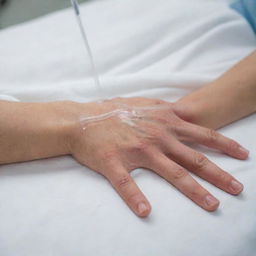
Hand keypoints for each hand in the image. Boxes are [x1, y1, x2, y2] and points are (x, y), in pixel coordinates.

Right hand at [68, 97, 248, 216]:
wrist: (83, 118)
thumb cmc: (114, 110)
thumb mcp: (144, 102)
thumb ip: (165, 108)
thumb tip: (182, 110)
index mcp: (164, 123)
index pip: (202, 134)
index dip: (225, 144)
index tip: (243, 154)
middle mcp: (156, 137)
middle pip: (194, 158)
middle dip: (219, 174)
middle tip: (238, 189)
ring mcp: (137, 151)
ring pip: (171, 173)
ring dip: (193, 191)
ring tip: (212, 205)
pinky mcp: (115, 163)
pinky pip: (127, 184)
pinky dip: (136, 198)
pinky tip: (145, 212)